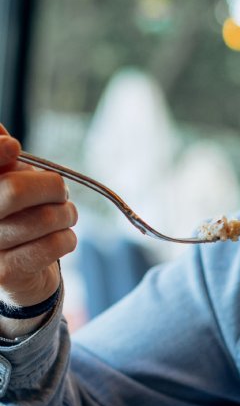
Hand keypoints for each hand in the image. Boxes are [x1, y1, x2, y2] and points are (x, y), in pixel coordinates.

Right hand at [0, 127, 77, 307]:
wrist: (16, 270)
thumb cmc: (13, 213)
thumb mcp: (6, 179)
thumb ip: (1, 154)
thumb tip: (0, 131)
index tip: (14, 147)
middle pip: (14, 190)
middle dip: (50, 186)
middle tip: (60, 191)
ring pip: (42, 219)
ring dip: (66, 214)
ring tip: (64, 216)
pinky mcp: (5, 273)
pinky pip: (52, 245)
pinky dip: (67, 238)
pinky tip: (62, 238)